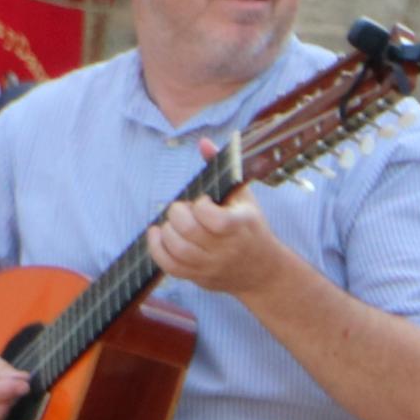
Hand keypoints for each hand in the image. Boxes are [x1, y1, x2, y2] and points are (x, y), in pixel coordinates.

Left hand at [147, 150, 303, 306]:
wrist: (262, 271)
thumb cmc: (250, 227)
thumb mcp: (244, 197)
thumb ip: (222, 169)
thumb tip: (203, 142)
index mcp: (242, 225)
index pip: (214, 219)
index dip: (200, 206)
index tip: (202, 201)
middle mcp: (227, 248)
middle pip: (189, 232)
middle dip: (177, 214)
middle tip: (181, 210)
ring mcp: (212, 265)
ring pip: (177, 250)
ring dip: (166, 232)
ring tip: (171, 223)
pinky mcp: (199, 277)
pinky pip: (170, 267)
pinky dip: (157, 249)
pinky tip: (158, 235)